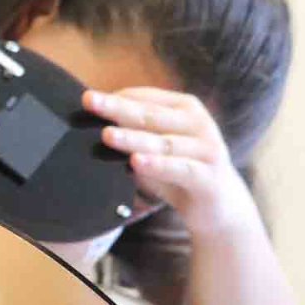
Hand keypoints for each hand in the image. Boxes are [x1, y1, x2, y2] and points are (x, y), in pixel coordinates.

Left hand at [86, 87, 263, 239]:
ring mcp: (206, 149)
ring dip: (133, 138)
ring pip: (163, 142)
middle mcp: (198, 123)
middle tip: (88, 101)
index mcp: (184, 109)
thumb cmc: (176, 172)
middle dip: (118, 107)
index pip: (145, 97)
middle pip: (150, 115)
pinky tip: (135, 163)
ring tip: (106, 135)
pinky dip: (157, 166)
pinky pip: (179, 169)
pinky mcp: (208, 176)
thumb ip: (131, 136)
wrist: (219, 207)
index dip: (117, 97)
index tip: (86, 97)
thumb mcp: (153, 149)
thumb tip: (90, 126)